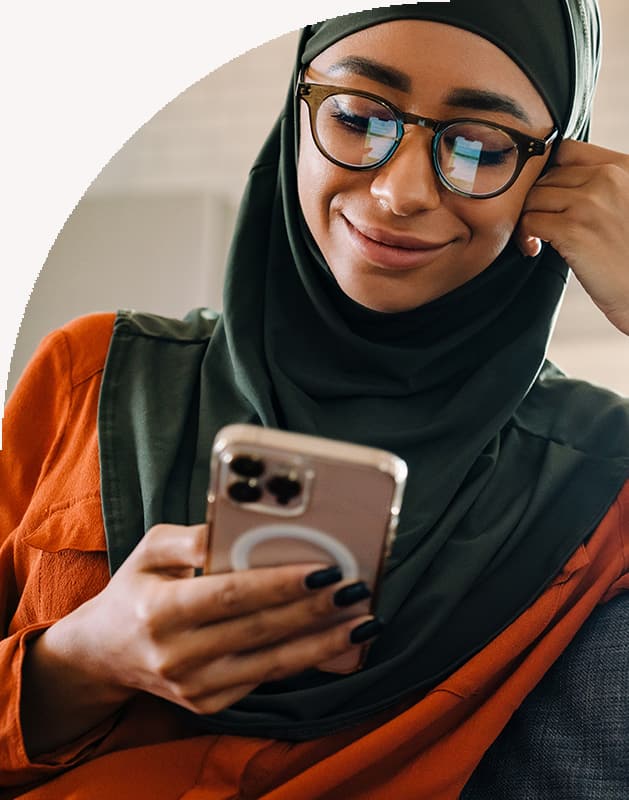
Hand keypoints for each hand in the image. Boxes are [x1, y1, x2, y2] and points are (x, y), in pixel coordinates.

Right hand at [22, 523, 376, 754]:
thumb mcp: (150, 550)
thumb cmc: (135, 590)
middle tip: (356, 588)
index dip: (279, 584)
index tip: (324, 569)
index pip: (230, 595)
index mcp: (159, 611)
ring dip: (323, 642)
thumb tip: (238, 526)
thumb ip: (192, 537)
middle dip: (315, 610)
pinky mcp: (208, 704)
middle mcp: (176, 656)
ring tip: (363, 620)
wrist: (104, 655)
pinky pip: (265, 680)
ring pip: (272, 664)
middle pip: (260, 630)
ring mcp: (194, 687)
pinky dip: (304, 661)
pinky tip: (335, 642)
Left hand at [515, 140, 628, 334]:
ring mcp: (589, 203)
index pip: (567, 150)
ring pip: (532, 197)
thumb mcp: (626, 205)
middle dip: (537, 201)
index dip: (548, 173)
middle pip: (546, 177)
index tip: (547, 197)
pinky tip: (535, 249)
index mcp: (623, 168)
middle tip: (540, 225)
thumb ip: (601, 186)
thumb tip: (555, 179)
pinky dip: (524, 237)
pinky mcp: (572, 230)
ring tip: (537, 239)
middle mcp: (607, 179)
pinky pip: (528, 221)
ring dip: (526, 219)